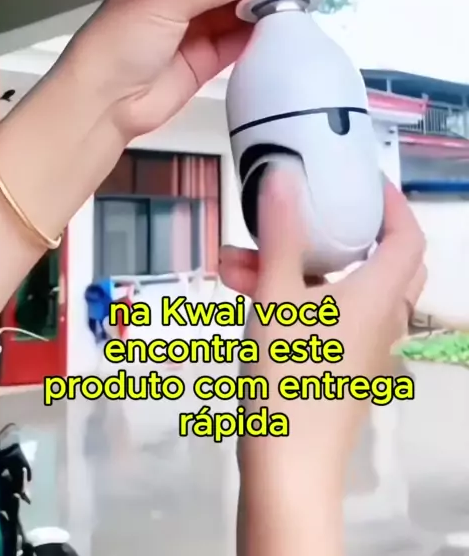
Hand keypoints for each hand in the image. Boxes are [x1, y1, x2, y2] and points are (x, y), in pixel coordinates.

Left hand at [70, 0, 270, 137]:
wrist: (102, 104)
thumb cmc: (113, 47)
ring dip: (262, 10)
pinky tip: (277, 30)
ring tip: (295, 1)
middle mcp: (181, 3)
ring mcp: (193, 34)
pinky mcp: (204, 63)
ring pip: (237, 15)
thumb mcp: (165, 3)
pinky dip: (257, 38)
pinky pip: (237, 45)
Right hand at [234, 172, 425, 473]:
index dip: (391, 202)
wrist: (286, 469)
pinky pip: (329, 317)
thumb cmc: (287, 378)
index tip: (358, 182)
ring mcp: (363, 347)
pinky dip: (296, 297)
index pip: (407, 235)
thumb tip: (284, 175)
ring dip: (297, 267)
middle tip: (308, 214)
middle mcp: (381, 319)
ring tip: (237, 261)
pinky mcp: (341, 367)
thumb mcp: (275, 298)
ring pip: (344, 289)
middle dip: (342, 232)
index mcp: (378, 296)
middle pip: (383, 260)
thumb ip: (281, 235)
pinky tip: (246, 293)